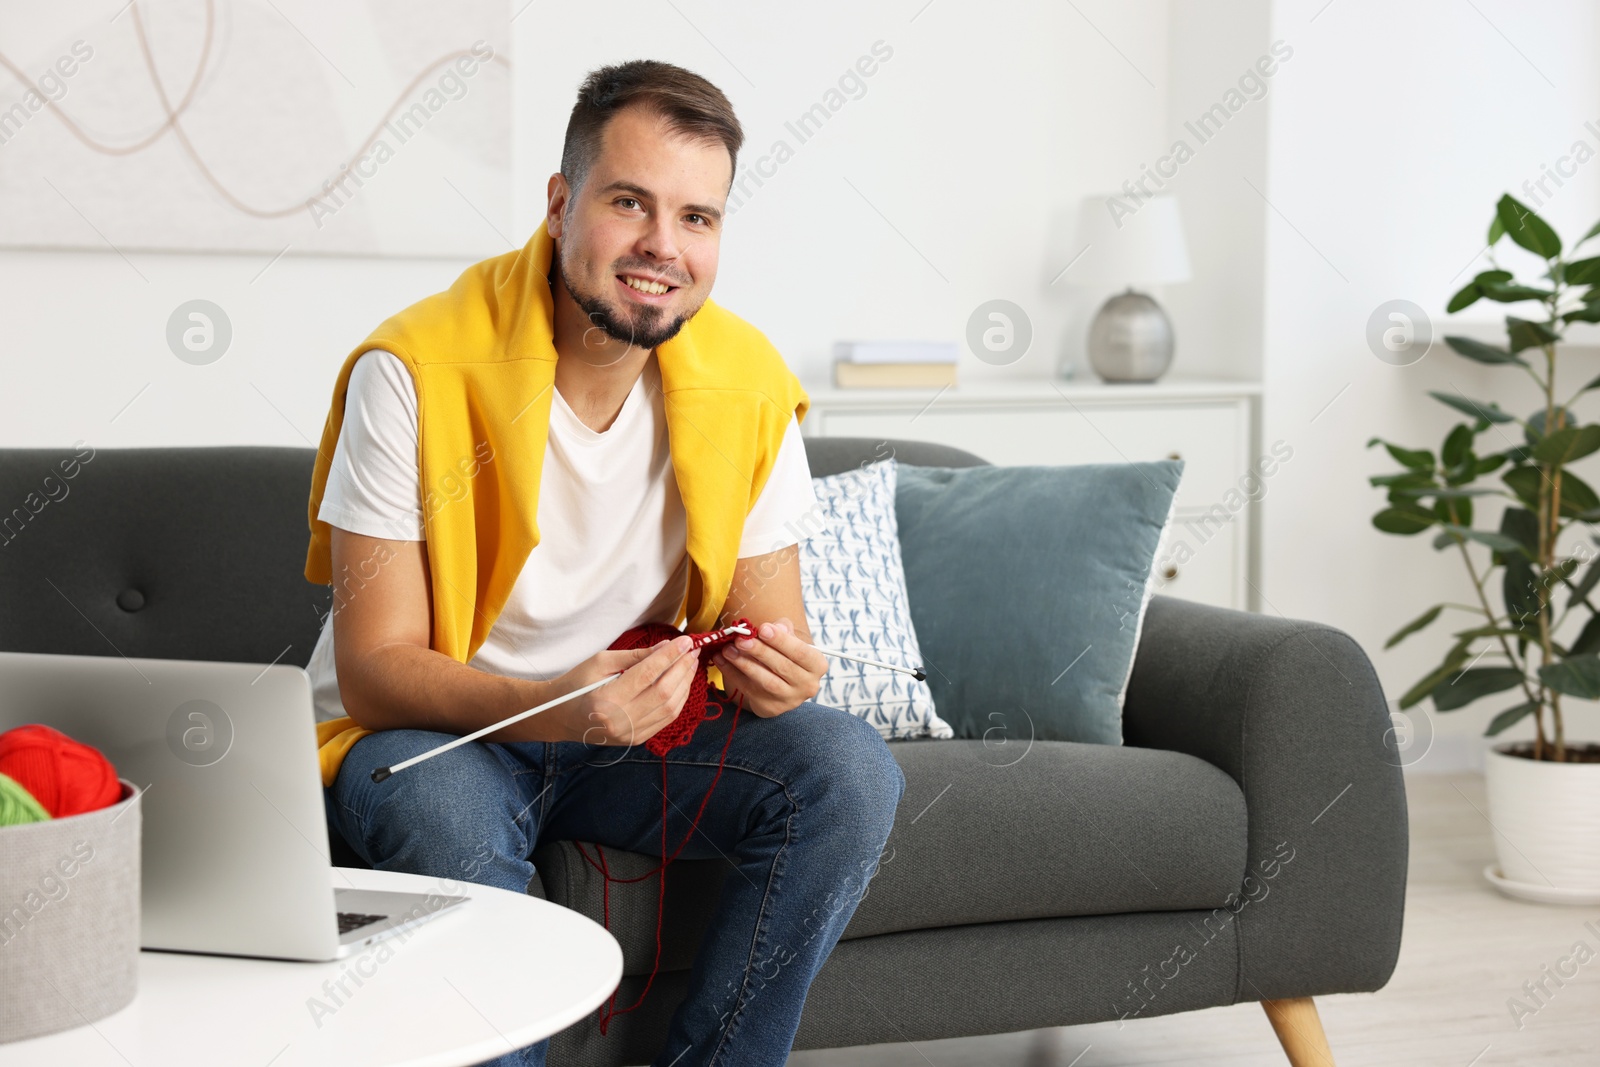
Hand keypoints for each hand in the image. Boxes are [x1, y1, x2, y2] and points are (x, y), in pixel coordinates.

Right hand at [536, 634, 700, 745]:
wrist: (560, 716)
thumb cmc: (576, 684)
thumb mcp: (600, 662)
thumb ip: (635, 656)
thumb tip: (666, 647)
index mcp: (606, 699)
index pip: (647, 674)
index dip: (669, 656)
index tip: (685, 642)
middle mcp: (619, 721)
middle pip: (663, 692)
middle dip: (681, 669)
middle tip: (691, 650)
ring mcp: (629, 734)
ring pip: (669, 708)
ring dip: (684, 684)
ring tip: (689, 664)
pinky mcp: (636, 740)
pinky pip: (665, 719)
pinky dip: (678, 700)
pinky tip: (681, 684)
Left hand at [710, 618, 827, 716]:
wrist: (783, 683)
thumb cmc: (786, 655)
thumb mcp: (790, 640)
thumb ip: (784, 630)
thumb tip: (775, 627)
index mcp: (817, 666)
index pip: (801, 652)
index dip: (781, 641)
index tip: (762, 628)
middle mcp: (807, 685)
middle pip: (782, 667)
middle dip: (759, 651)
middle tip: (741, 639)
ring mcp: (789, 700)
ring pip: (766, 681)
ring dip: (744, 664)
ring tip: (728, 649)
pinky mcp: (771, 708)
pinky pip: (749, 690)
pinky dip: (733, 674)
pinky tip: (721, 660)